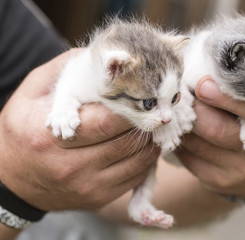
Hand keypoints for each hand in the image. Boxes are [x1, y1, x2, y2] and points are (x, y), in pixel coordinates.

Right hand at [0, 49, 158, 210]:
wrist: (13, 182)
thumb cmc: (22, 133)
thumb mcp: (30, 96)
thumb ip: (61, 72)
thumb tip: (98, 57)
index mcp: (51, 137)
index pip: (106, 121)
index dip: (131, 107)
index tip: (144, 96)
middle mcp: (71, 166)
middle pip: (125, 141)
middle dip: (145, 122)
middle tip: (154, 109)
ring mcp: (87, 186)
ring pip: (138, 161)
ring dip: (150, 141)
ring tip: (151, 125)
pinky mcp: (99, 198)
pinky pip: (136, 178)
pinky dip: (146, 160)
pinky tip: (143, 145)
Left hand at [176, 76, 244, 197]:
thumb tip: (207, 74)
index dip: (224, 97)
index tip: (202, 84)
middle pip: (217, 129)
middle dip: (194, 109)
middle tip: (182, 94)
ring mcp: (243, 171)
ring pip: (197, 144)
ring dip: (183, 124)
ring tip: (179, 109)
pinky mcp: (220, 182)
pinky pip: (189, 158)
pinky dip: (180, 141)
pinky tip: (181, 131)